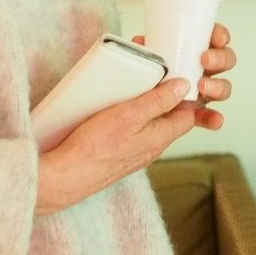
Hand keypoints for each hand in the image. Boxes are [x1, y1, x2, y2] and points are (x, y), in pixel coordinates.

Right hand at [35, 78, 199, 215]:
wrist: (66, 177)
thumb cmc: (96, 147)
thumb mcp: (130, 115)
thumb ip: (159, 101)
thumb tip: (184, 86)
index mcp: (161, 138)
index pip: (188, 115)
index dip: (186, 95)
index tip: (177, 77)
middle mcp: (152, 149)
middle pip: (170, 119)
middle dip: (166, 98)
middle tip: (154, 77)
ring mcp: (136, 154)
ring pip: (150, 126)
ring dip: (147, 107)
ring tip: (134, 88)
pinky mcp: (119, 156)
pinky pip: (133, 133)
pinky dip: (131, 119)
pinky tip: (117, 109)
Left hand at [133, 23, 235, 129]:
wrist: (132, 111)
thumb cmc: (145, 77)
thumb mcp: (144, 60)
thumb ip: (145, 53)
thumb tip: (142, 42)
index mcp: (193, 52)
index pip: (214, 39)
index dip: (220, 36)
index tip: (217, 39)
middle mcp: (202, 70)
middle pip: (225, 61)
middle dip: (220, 58)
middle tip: (205, 60)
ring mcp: (201, 91)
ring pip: (222, 87)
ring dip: (218, 86)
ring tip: (203, 87)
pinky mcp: (196, 112)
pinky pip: (209, 115)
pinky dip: (214, 117)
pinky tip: (215, 119)